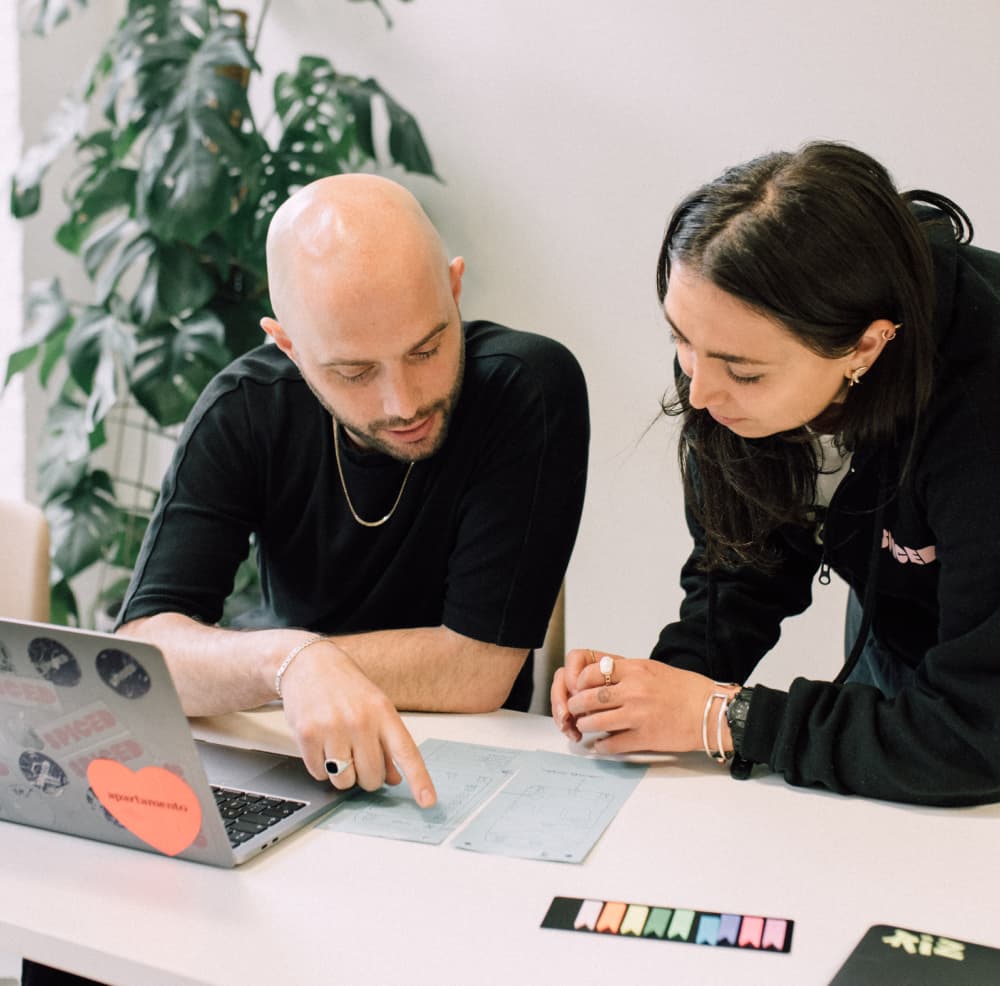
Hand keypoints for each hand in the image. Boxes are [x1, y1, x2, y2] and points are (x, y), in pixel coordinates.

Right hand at [279, 638, 436, 806]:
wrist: (308, 663)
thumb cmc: (346, 687)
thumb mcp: (375, 707)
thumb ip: (386, 743)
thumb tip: (394, 779)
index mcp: (383, 712)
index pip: (406, 752)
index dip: (419, 780)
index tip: (427, 801)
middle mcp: (360, 720)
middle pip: (372, 777)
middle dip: (366, 776)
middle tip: (358, 757)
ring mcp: (332, 728)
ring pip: (344, 781)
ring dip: (342, 775)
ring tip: (338, 749)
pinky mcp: (307, 735)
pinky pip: (318, 774)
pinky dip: (320, 767)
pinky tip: (321, 744)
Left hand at [555, 649, 728, 755]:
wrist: (712, 712)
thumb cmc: (688, 690)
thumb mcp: (655, 669)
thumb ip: (630, 672)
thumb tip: (605, 677)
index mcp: (636, 670)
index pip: (593, 672)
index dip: (580, 682)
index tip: (578, 687)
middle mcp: (634, 691)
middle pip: (588, 698)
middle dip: (576, 705)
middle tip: (574, 709)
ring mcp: (637, 715)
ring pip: (595, 721)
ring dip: (585, 725)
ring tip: (584, 727)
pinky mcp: (644, 737)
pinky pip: (612, 743)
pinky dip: (602, 745)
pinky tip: (600, 744)